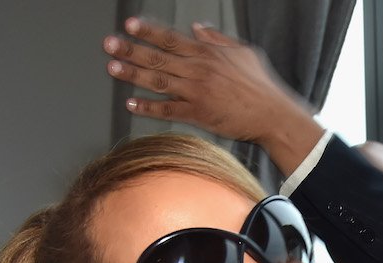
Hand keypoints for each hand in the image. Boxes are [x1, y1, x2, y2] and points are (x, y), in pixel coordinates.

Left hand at [102, 19, 321, 167]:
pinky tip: (132, 104)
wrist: (272, 115)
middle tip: (110, 45)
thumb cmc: (261, 86)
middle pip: (158, 58)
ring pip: (158, 81)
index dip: (148, 31)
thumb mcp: (243, 52)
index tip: (130, 26)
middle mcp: (198, 70)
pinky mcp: (198, 115)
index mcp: (207, 53)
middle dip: (131, 50)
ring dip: (133, 75)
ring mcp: (197, 93)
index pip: (171, 39)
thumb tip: (198, 28)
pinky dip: (148, 107)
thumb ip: (217, 39)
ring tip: (113, 69)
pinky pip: (168, 110)